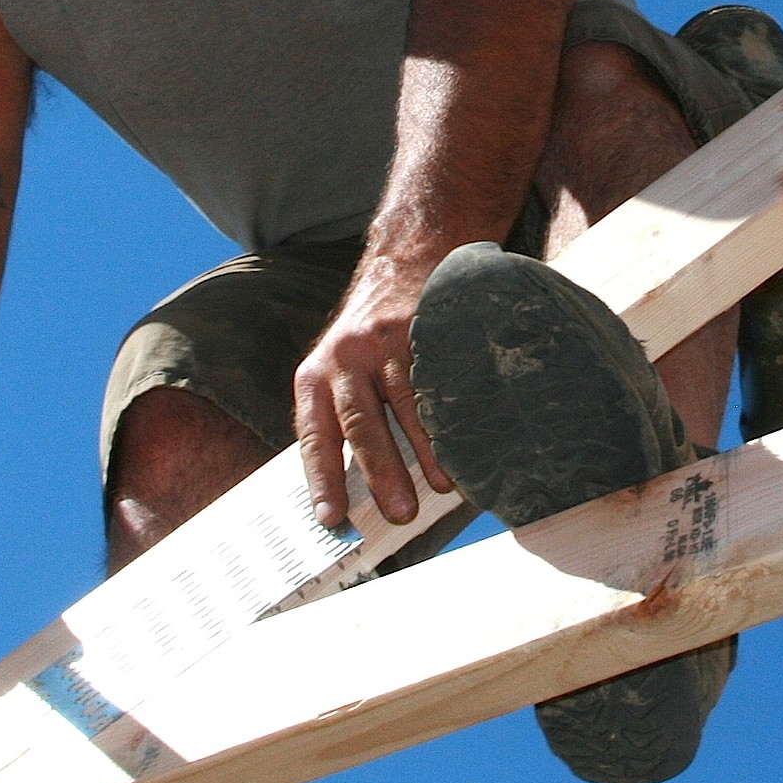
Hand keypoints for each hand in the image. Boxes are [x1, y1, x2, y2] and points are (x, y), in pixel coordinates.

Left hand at [293, 256, 454, 526]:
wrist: (403, 264)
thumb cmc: (368, 339)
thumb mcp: (338, 372)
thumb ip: (342, 419)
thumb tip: (358, 494)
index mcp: (315, 376)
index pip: (315, 435)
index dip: (322, 478)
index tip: (331, 517)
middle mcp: (345, 358)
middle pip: (361, 424)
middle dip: (381, 473)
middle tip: (399, 513)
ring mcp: (386, 342)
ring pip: (406, 405)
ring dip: (426, 450)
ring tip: (442, 486)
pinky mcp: (423, 329)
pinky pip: (438, 380)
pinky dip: (453, 415)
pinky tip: (467, 440)